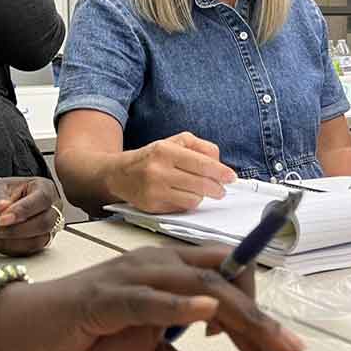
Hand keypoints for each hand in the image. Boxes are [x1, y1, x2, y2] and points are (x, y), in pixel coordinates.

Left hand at [0, 178, 62, 254]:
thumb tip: (2, 207)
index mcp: (44, 187)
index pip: (42, 198)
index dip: (24, 210)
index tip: (2, 218)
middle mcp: (51, 208)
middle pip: (44, 222)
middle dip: (16, 229)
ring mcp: (48, 227)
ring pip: (38, 240)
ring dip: (11, 240)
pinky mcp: (39, 242)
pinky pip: (28, 250)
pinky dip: (9, 247)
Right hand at [0, 246, 311, 350]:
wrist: (24, 331)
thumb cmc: (83, 338)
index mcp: (172, 276)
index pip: (231, 287)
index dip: (262, 323)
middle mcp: (160, 265)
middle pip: (228, 283)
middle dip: (265, 325)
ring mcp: (134, 276)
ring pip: (201, 285)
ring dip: (243, 317)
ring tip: (276, 345)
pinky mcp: (107, 296)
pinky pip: (150, 297)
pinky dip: (181, 304)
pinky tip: (209, 313)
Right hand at [108, 132, 236, 212]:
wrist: (119, 174)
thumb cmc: (151, 157)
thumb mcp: (174, 142)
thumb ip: (199, 147)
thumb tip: (219, 162)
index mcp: (165, 150)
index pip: (201, 163)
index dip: (220, 172)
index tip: (231, 177)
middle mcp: (158, 170)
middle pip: (200, 184)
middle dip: (216, 188)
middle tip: (221, 189)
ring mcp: (154, 190)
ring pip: (193, 199)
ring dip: (201, 196)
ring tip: (199, 190)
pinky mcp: (152, 206)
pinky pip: (181, 208)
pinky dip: (187, 203)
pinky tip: (183, 195)